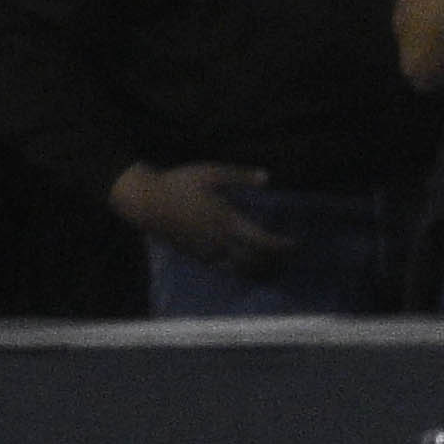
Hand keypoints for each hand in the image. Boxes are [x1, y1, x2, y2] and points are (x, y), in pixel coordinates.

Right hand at [106, 157, 296, 274]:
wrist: (147, 202)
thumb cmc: (179, 183)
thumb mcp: (210, 173)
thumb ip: (239, 176)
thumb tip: (267, 178)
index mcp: (227, 220)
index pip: (263, 242)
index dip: (283, 246)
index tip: (296, 244)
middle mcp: (221, 242)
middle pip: (257, 262)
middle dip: (276, 262)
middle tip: (289, 257)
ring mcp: (210, 253)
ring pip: (243, 270)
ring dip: (262, 270)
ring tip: (275, 265)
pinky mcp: (200, 258)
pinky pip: (227, 269)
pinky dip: (243, 270)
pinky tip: (250, 266)